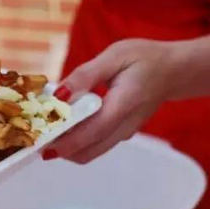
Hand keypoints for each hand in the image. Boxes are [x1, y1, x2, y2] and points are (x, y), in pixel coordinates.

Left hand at [43, 39, 177, 163]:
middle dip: (59, 148)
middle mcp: (125, 126)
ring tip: (46, 129)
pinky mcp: (120, 134)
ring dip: (67, 147)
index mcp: (124, 105)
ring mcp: (124, 134)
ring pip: (90, 153)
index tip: (40, 142)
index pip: (91, 131)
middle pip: (87, 151)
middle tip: (35, 136)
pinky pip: (95, 146)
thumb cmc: (144, 59)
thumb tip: (59, 94)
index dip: (65, 141)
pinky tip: (64, 125)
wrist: (173, 70)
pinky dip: (77, 142)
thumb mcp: (114, 56)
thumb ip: (85, 75)